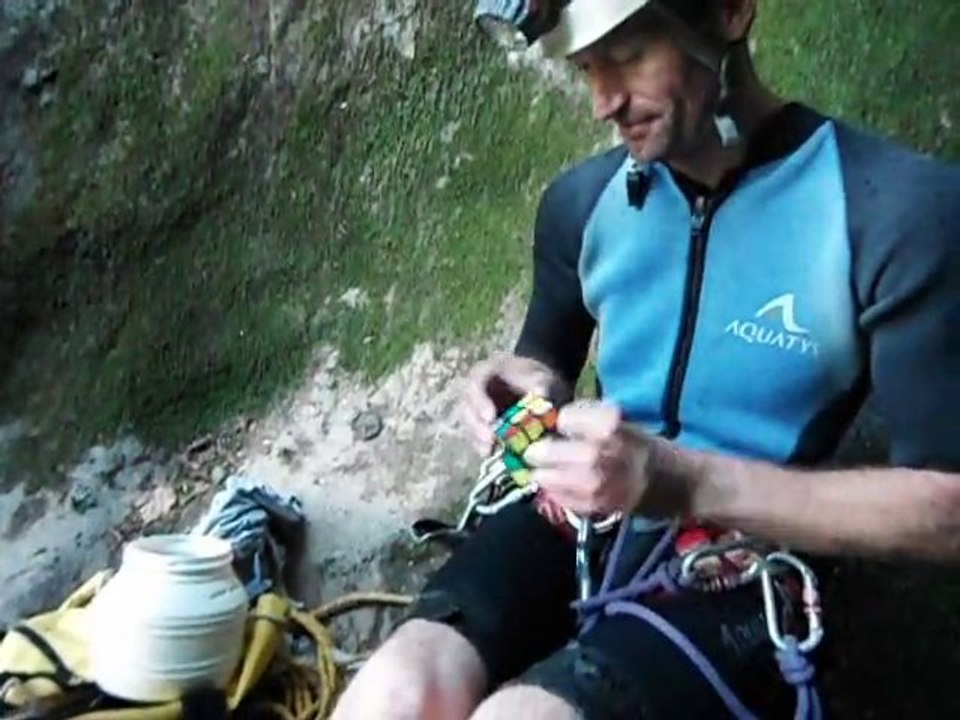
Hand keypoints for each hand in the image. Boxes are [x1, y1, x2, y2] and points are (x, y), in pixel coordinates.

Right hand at [459, 354, 565, 453]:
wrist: (535, 385)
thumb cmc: (534, 377)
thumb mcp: (540, 375)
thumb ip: (539, 382)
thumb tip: (541, 393)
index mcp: (487, 371)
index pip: (476, 381)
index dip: (479, 400)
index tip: (490, 417)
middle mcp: (476, 388)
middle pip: (466, 404)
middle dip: (475, 424)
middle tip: (488, 438)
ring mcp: (475, 407)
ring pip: (467, 422)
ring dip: (475, 437)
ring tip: (487, 450)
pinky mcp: (479, 423)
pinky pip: (473, 434)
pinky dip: (480, 445)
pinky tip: (489, 453)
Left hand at [524, 401, 653, 517]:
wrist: (674, 484)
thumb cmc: (643, 448)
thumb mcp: (619, 422)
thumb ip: (586, 420)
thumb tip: (551, 421)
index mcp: (607, 424)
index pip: (562, 419)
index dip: (562, 422)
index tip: (564, 426)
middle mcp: (597, 452)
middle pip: (546, 450)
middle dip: (540, 450)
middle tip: (538, 452)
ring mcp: (593, 482)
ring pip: (546, 477)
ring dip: (544, 472)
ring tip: (548, 470)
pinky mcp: (592, 504)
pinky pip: (558, 496)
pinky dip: (556, 490)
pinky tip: (565, 486)